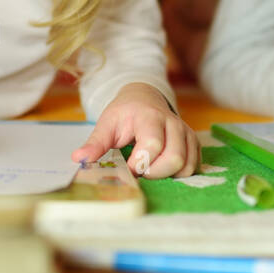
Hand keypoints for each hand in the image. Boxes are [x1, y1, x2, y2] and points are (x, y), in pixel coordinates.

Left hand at [71, 83, 198, 177]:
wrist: (145, 98)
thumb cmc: (124, 113)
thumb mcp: (106, 123)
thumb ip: (95, 142)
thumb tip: (79, 158)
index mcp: (149, 117)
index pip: (153, 145)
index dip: (140, 164)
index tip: (128, 169)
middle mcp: (172, 123)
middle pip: (174, 158)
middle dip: (155, 173)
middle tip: (140, 171)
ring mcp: (185, 132)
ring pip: (187, 165)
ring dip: (168, 175)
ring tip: (150, 169)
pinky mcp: (193, 141)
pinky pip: (194, 165)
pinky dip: (179, 174)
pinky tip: (164, 169)